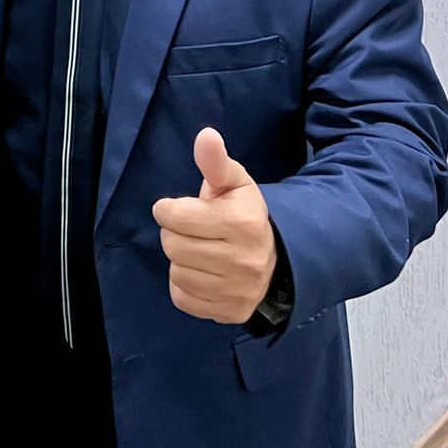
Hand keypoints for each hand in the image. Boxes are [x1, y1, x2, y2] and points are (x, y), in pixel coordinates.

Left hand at [151, 128, 277, 324]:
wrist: (278, 260)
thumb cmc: (246, 214)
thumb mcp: (235, 183)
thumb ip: (215, 161)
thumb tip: (205, 136)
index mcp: (242, 223)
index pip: (175, 216)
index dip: (169, 209)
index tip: (177, 208)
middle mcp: (242, 260)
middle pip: (172, 245)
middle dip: (175, 233)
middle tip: (191, 230)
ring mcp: (237, 290)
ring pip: (176, 272)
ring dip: (181, 259)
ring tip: (199, 250)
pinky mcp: (229, 312)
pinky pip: (182, 297)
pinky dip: (185, 285)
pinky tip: (202, 272)